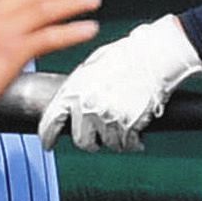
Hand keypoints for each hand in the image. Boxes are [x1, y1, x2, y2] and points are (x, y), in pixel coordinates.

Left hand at [37, 15, 201, 152]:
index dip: (48, 136)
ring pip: (107, 144)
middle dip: (90, 141)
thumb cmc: (126, 55)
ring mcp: (107, 118)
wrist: (153, 56)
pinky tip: (135, 136)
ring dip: (114, 140)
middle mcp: (87, 107)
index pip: (51, 122)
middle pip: (82, 140)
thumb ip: (79, 87)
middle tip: (98, 137)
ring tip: (122, 128)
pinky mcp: (128, 125)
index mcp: (73, 91)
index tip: (48, 143)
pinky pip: (127, 144)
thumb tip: (72, 101)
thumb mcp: (91, 67)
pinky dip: (132, 143)